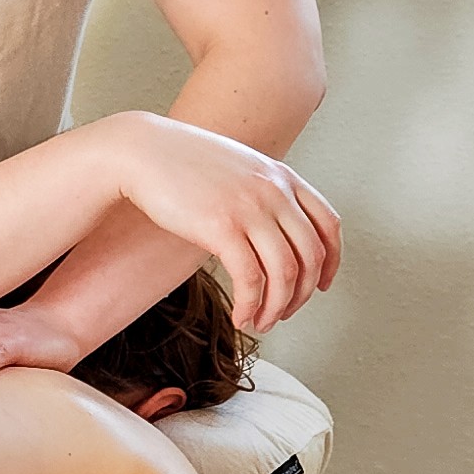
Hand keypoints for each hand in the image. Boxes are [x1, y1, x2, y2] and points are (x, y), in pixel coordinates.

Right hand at [105, 115, 339, 330]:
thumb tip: (270, 231)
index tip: (322, 285)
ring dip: (276, 307)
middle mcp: (274, 191)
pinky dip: (250, 305)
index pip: (328, 225)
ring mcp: (250, 208)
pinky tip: (240, 317)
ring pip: (285, 272)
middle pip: (311, 255)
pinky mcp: (222, 227)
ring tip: (260, 322)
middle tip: (284, 313)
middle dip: (301, 295)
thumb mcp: (238, 168)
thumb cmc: (181, 162)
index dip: (331, 262)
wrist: (142, 151)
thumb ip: (262, 192)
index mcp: (282, 177)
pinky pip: (250, 278)